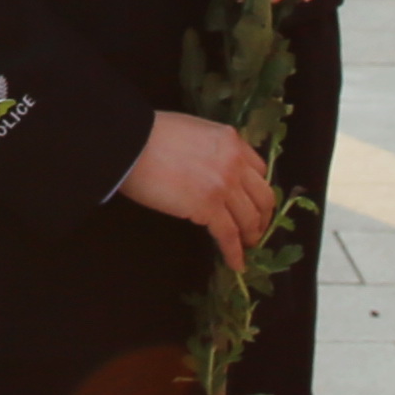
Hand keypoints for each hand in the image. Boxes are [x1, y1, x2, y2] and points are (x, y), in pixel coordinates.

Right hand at [122, 110, 279, 268]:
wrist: (131, 144)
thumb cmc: (151, 135)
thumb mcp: (195, 131)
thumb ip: (213, 149)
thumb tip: (212, 169)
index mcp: (231, 140)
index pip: (259, 171)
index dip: (258, 191)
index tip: (254, 203)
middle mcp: (235, 162)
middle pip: (263, 197)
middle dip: (262, 217)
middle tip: (256, 230)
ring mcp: (224, 185)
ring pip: (249, 218)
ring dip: (251, 236)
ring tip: (247, 247)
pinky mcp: (208, 207)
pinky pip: (229, 235)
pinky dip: (235, 252)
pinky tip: (236, 263)